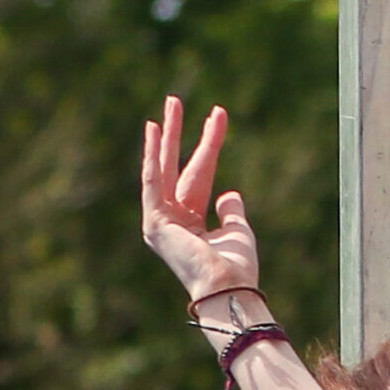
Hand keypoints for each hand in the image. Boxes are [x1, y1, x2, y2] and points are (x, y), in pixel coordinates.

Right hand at [140, 96, 261, 304]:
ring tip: (170, 105)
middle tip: (175, 100)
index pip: (198, 175)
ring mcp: (160, 220)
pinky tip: (152, 130)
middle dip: (176, 133)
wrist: (229, 289)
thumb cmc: (236, 267)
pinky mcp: (154, 221)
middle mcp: (171, 218)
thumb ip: (230, 210)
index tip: (216, 119)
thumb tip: (229, 192)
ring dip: (165, 136)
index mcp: (191, 222)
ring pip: (163, 168)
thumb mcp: (238, 231)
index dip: (207, 147)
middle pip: (176, 166)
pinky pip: (153, 181)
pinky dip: (152, 156)